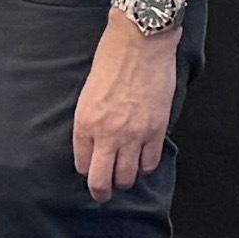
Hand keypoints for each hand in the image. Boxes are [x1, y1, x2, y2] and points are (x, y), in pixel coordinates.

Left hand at [72, 20, 178, 201]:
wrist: (139, 43)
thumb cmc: (112, 61)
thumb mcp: (88, 93)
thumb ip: (90, 121)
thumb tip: (94, 144)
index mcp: (85, 123)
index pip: (82, 164)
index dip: (86, 171)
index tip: (90, 172)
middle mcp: (107, 133)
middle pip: (102, 180)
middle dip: (102, 192)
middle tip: (103, 194)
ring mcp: (133, 134)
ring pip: (128, 177)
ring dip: (125, 180)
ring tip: (125, 178)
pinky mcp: (156, 129)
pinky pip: (150, 162)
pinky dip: (145, 166)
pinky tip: (142, 161)